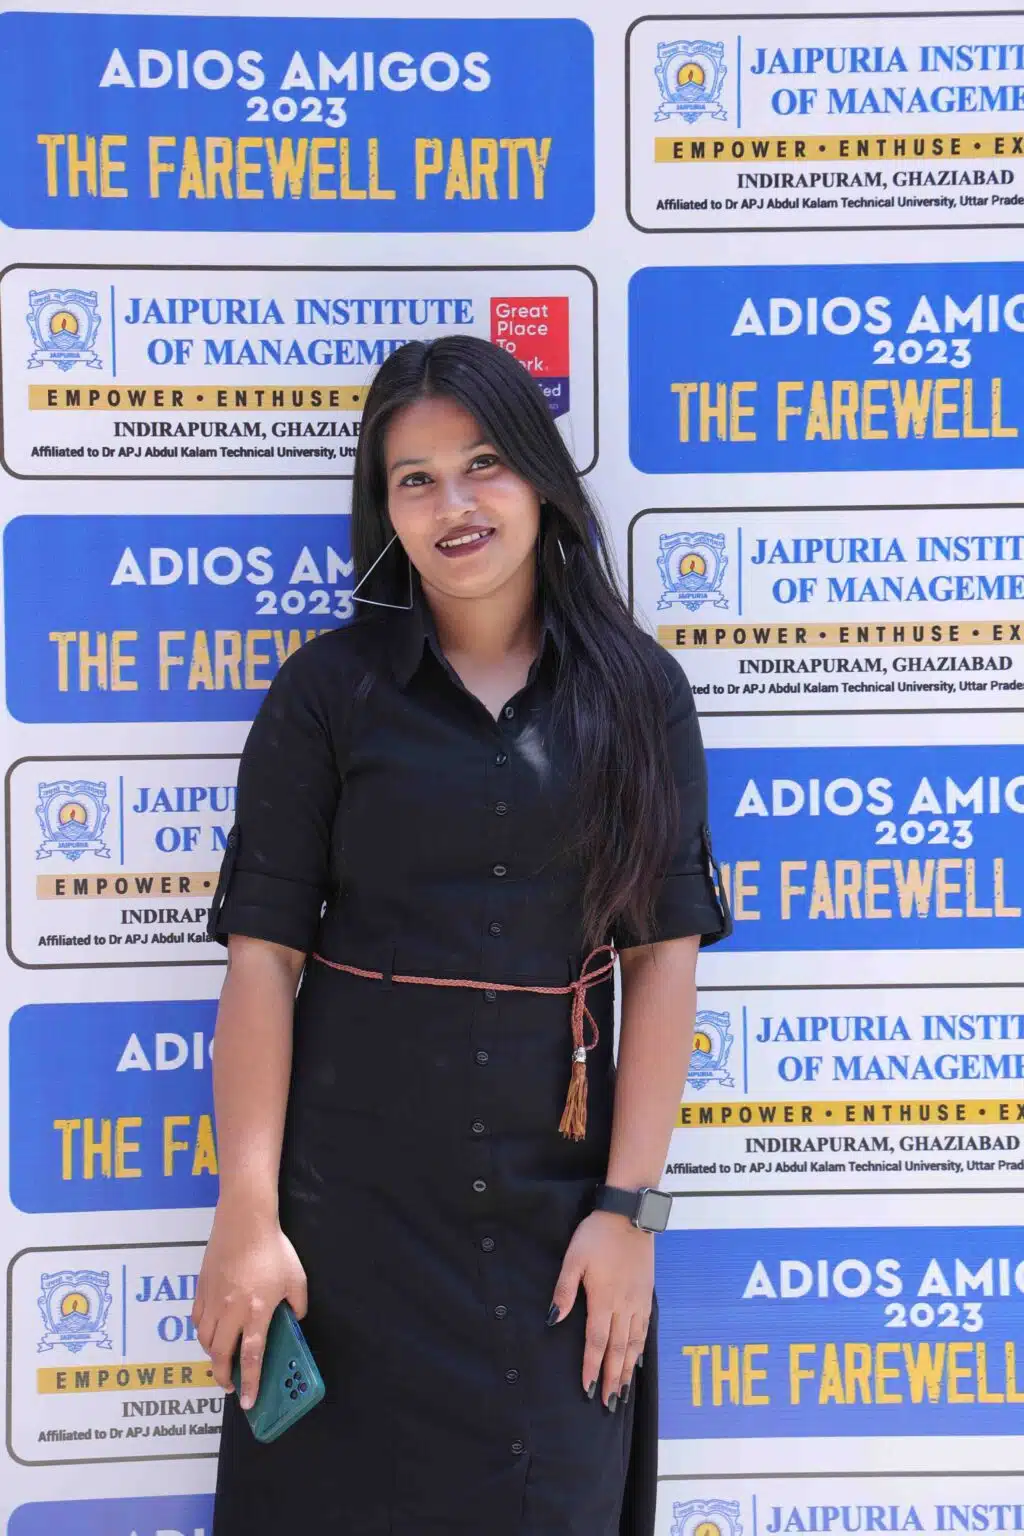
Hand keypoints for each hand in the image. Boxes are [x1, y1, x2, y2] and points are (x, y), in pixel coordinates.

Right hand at [192, 1204, 307, 1409]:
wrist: (245, 1221)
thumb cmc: (273, 1248)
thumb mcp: (296, 1278)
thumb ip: (298, 1304)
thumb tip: (294, 1320)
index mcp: (256, 1311)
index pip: (251, 1357)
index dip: (251, 1382)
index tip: (248, 1403)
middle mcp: (231, 1311)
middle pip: (221, 1355)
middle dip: (224, 1377)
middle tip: (230, 1387)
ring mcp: (213, 1300)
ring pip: (205, 1340)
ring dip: (212, 1356)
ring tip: (222, 1361)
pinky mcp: (201, 1288)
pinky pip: (197, 1320)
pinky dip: (202, 1334)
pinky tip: (210, 1334)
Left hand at [548, 1209, 652, 1408]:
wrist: (630, 1215)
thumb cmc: (597, 1235)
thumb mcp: (574, 1258)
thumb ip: (564, 1290)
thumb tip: (553, 1319)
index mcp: (604, 1299)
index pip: (596, 1341)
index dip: (592, 1367)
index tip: (588, 1389)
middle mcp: (624, 1305)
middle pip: (617, 1349)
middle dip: (612, 1377)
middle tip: (608, 1402)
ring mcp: (638, 1301)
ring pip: (634, 1343)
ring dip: (627, 1369)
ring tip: (623, 1390)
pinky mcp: (646, 1294)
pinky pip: (645, 1328)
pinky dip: (640, 1348)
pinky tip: (637, 1359)